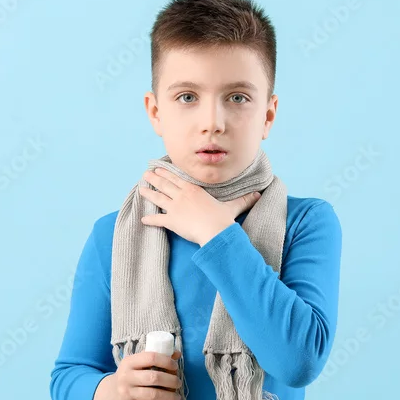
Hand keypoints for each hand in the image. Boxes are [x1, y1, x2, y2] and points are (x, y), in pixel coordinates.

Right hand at [92, 350, 181, 399]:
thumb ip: (155, 359)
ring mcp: (125, 393)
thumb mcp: (137, 365)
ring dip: (170, 397)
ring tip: (177, 397)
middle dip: (171, 381)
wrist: (110, 395)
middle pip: (154, 377)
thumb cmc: (130, 377)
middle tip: (178, 383)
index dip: (166, 361)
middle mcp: (125, 377)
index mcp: (129, 362)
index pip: (150, 357)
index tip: (175, 366)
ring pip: (153, 395)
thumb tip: (177, 354)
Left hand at [138, 167, 261, 246]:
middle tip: (146, 173)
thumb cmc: (222, 219)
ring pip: (158, 198)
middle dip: (154, 178)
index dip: (167, 173)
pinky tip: (143, 219)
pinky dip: (150, 219)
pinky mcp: (171, 221)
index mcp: (193, 190)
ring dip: (148, 193)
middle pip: (165, 184)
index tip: (158, 168)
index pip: (177, 178)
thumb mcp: (233, 207)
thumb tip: (259, 194)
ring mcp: (175, 208)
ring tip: (140, 188)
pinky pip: (157, 219)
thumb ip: (243, 200)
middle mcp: (182, 196)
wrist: (215, 231)